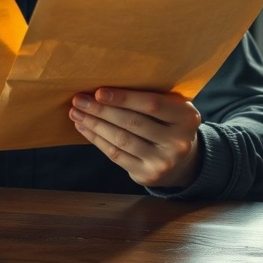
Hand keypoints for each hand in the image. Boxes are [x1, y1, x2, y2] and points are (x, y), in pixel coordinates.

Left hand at [69, 89, 201, 188]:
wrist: (184, 161)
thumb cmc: (169, 122)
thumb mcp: (172, 106)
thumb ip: (150, 95)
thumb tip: (105, 86)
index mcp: (187, 117)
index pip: (152, 105)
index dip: (124, 98)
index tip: (98, 92)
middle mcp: (178, 142)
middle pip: (132, 123)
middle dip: (101, 110)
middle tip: (79, 100)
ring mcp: (163, 162)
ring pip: (121, 140)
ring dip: (94, 125)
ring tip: (76, 112)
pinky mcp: (148, 176)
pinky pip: (116, 155)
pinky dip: (96, 140)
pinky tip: (84, 127)